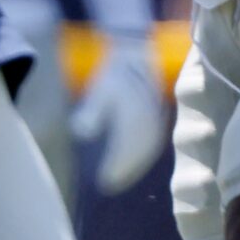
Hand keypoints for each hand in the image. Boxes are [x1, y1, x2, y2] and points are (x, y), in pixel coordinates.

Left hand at [71, 29, 169, 193]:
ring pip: (147, 148)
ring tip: (120, 178)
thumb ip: (91, 112)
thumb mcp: (99, 90)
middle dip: (124, 170)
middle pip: (137, 151)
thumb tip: (81, 132)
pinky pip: (153, 142)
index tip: (103, 181)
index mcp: (134, 114)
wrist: (136, 56)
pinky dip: (142, 156)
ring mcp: (156, 118)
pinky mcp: (159, 118)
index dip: (115, 166)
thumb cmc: (113, 74)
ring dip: (134, 165)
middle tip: (109, 184)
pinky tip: (133, 163)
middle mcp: (149, 118)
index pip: (125, 147)